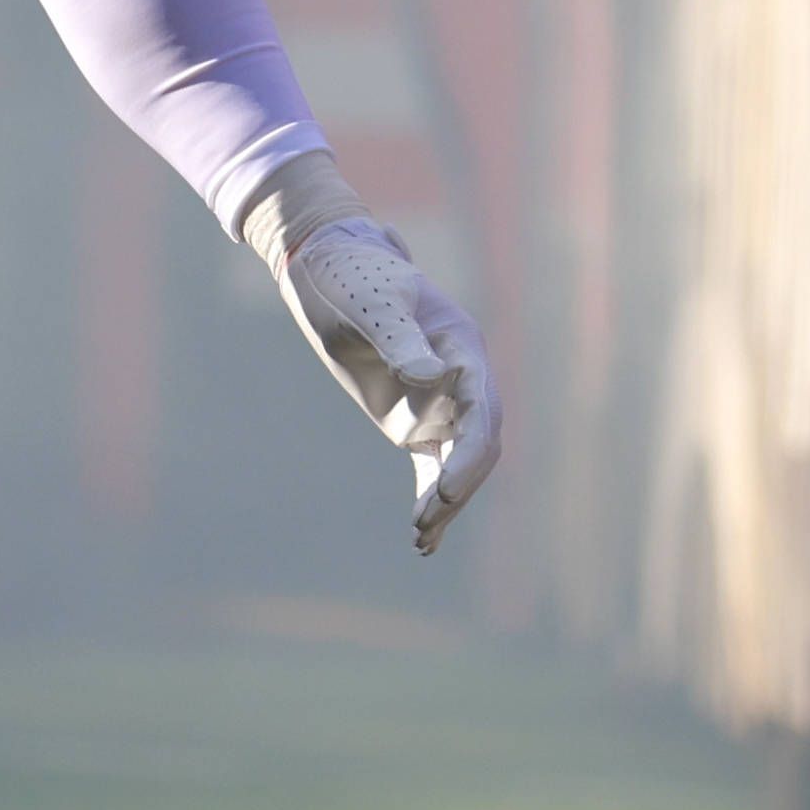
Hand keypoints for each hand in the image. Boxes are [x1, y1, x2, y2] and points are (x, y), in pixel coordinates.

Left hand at [268, 210, 500, 554]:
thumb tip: (433, 376)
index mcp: (460, 347)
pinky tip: (424, 540)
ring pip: (460, 461)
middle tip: (427, 520)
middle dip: (460, 484)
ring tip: (420, 538)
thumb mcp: (370, 304)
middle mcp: (459, 378)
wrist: (326, 269)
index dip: (471, 452)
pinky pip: (432, 466)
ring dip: (447, 500)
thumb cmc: (350, 278)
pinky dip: (431, 499)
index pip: (483, 409)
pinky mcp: (415, 420)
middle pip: (479, 442)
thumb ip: (399, 339)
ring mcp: (439, 402)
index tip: (449, 489)